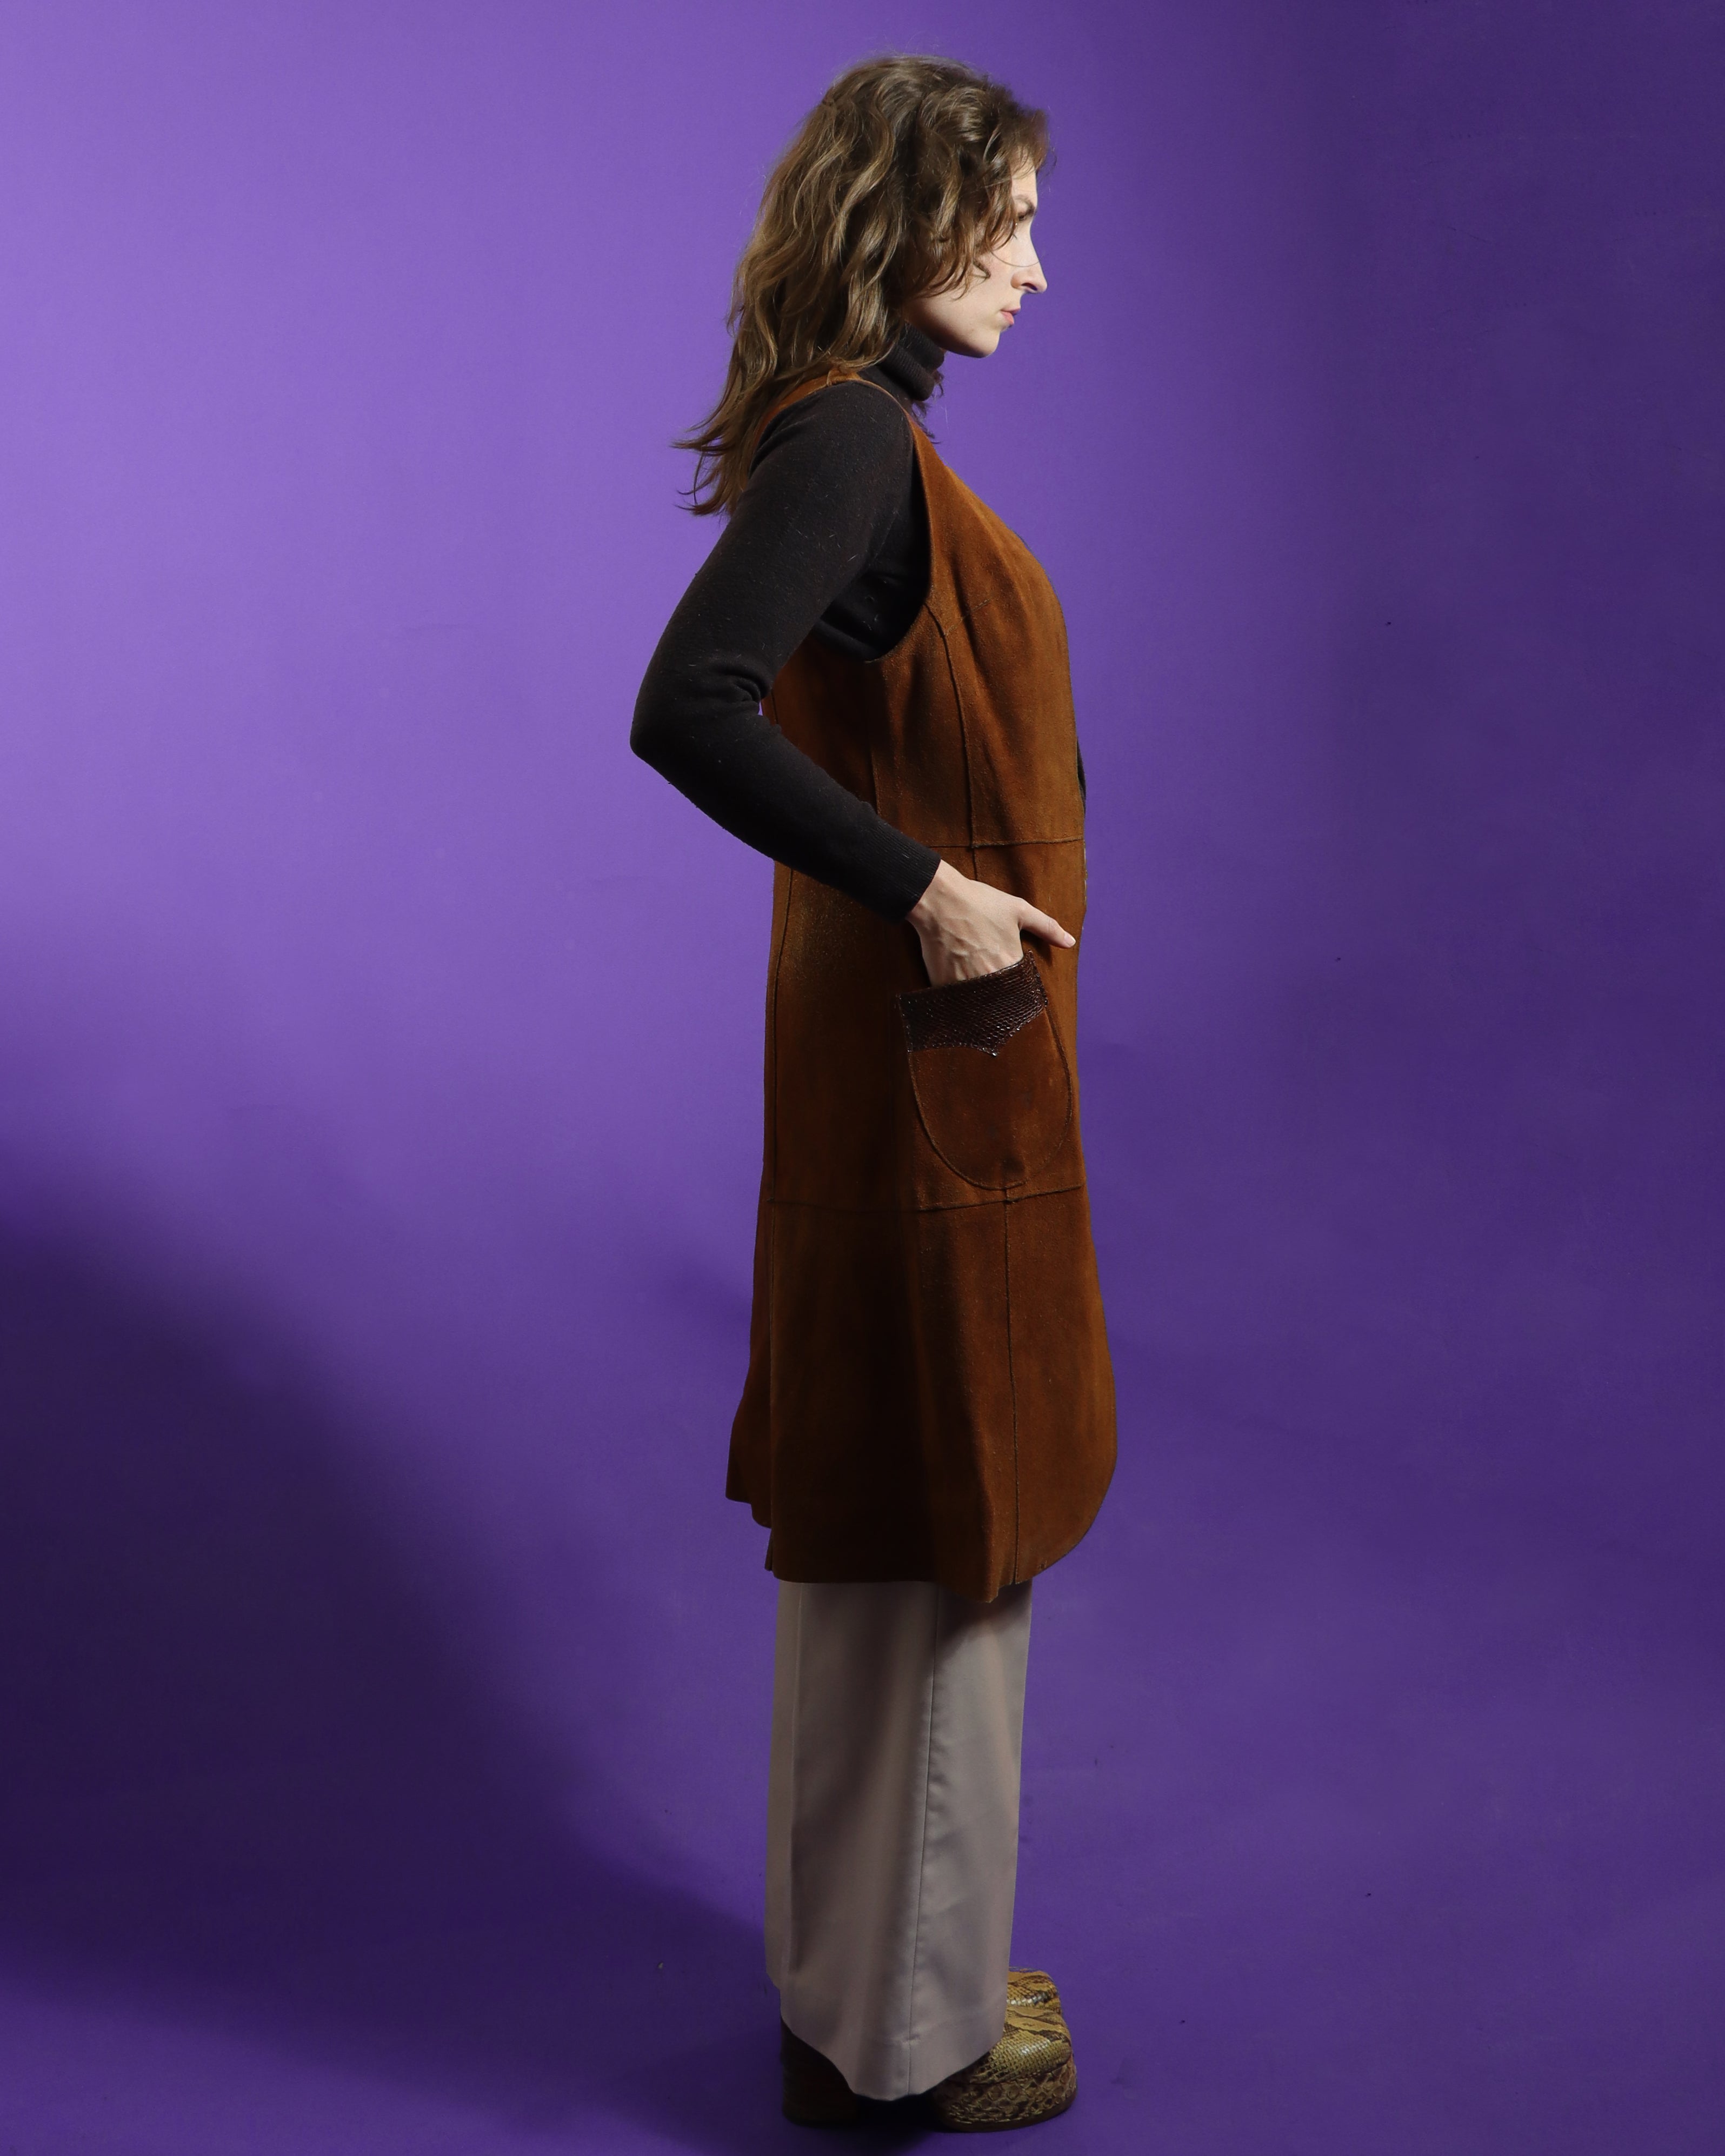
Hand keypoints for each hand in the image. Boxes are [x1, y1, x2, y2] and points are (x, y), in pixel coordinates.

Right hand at [906, 859, 1074, 987]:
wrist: (939, 900)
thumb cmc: (980, 902)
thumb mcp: (1019, 909)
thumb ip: (1047, 927)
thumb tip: (1070, 942)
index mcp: (1011, 963)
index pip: (1022, 987)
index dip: (1019, 984)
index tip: (1013, 979)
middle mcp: (990, 979)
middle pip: (1000, 997)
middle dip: (999, 992)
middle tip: (990, 975)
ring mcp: (966, 983)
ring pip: (978, 1001)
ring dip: (980, 995)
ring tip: (974, 979)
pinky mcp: (944, 984)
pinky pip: (956, 998)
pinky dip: (959, 993)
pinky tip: (957, 978)